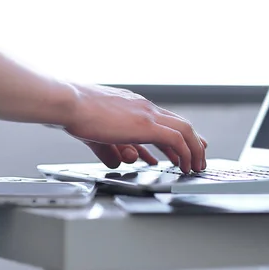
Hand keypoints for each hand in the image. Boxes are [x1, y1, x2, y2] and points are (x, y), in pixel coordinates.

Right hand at [63, 84, 206, 172]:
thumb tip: (117, 161)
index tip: (183, 147)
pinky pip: (176, 139)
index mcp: (133, 105)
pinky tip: (185, 166)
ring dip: (194, 149)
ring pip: (184, 130)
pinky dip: (185, 153)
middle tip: (199, 157)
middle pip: (179, 123)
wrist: (69, 102)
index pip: (163, 119)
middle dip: (193, 142)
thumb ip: (109, 149)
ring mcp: (147, 114)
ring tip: (196, 166)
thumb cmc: (76, 113)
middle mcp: (144, 107)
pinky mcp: (147, 124)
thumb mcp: (96, 135)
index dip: (177, 134)